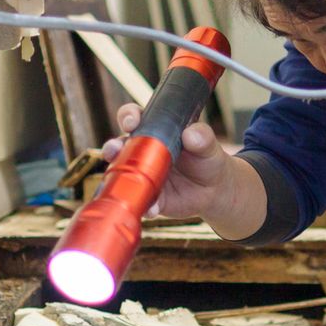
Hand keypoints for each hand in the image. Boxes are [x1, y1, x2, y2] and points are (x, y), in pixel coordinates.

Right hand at [101, 102, 231, 218]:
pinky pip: (142, 203)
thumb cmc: (207, 159)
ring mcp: (142, 176)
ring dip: (119, 178)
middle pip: (118, 146)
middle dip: (112, 147)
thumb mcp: (208, 145)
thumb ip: (202, 137)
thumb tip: (191, 134)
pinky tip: (152, 208)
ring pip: (123, 176)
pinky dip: (146, 207)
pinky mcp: (149, 198)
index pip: (134, 118)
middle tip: (114, 150)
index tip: (131, 122)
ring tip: (125, 180)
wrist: (214, 190)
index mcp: (153, 131)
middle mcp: (141, 152)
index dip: (129, 117)